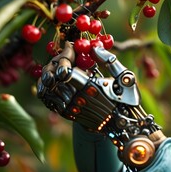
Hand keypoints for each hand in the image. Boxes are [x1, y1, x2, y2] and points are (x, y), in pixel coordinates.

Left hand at [38, 41, 165, 169]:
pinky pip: (46, 97)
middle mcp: (76, 100)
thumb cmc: (125, 99)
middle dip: (57, 60)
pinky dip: (46, 84)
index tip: (72, 46)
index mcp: (90, 90)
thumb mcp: (124, 77)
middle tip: (67, 54)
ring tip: (61, 64)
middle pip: (52, 76)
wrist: (121, 124)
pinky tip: (56, 77)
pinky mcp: (65, 113)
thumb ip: (109, 60)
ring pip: (45, 86)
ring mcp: (69, 108)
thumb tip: (94, 47)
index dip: (65, 55)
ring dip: (50, 71)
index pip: (64, 71)